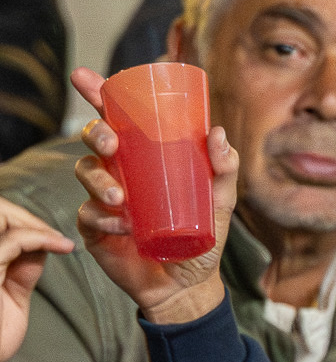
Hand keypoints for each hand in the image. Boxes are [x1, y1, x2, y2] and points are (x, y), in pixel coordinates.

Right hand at [0, 197, 73, 361]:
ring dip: (35, 225)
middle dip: (26, 217)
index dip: (18, 219)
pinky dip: (41, 238)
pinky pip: (14, 240)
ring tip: (59, 242)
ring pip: (2, 215)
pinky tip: (61, 247)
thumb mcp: (11, 296)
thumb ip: (21, 269)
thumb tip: (38, 245)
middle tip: (56, 237)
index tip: (50, 236)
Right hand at [71, 67, 236, 326]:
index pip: (117, 119)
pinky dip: (101, 216)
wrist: (190, 284)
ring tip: (119, 198)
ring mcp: (104, 197)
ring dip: (97, 179)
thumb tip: (217, 132)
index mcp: (144, 157)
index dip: (97, 95)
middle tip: (110, 144)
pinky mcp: (95, 226)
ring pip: (84, 171)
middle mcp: (120, 171)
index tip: (85, 78)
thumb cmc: (204, 237)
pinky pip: (87, 212)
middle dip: (96, 133)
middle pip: (93, 137)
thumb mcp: (221, 202)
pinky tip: (119, 225)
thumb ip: (224, 169)